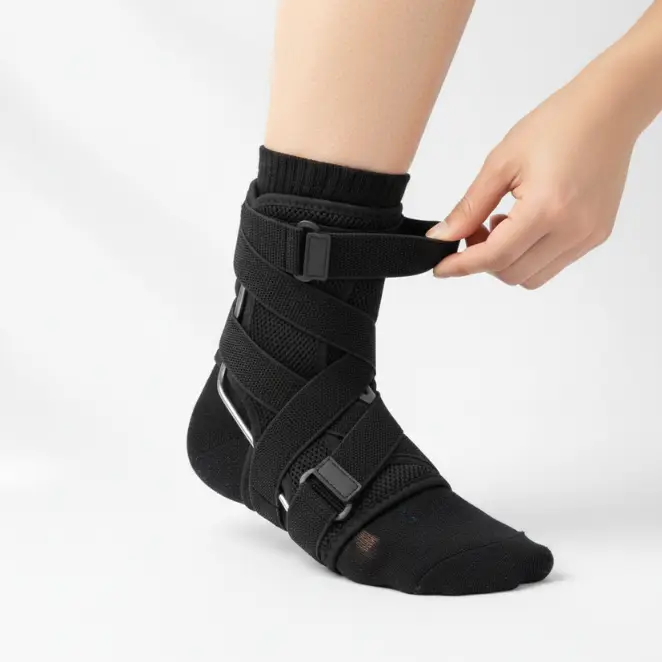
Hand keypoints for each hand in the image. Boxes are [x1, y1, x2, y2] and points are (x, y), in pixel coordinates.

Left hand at [427, 81, 635, 288]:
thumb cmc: (557, 125)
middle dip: (484, 260)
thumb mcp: (500, 163)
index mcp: (547, 208)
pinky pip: (553, 265)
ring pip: (532, 277)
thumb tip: (443, 236)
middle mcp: (572, 230)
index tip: (440, 268)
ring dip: (507, 261)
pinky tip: (524, 225)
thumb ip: (469, 207)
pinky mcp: (596, 236)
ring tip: (503, 224)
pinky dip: (529, 256)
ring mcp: (587, 236)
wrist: (608, 110)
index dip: (462, 266)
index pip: (495, 257)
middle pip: (512, 274)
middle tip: (475, 229)